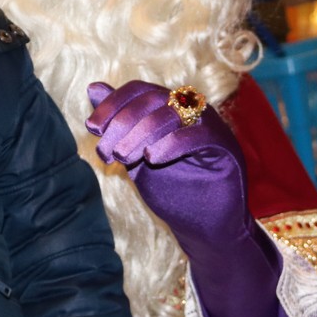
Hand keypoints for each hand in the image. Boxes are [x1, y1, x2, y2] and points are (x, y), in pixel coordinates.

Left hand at [87, 80, 281, 316]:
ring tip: (123, 158)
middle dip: (123, 122)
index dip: (113, 104)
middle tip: (106, 152)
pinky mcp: (225, 146)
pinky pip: (198, 134)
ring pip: (173, 112)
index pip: (139, 90)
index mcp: (169, 107)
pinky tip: (152, 158)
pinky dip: (172, 142)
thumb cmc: (171, 190)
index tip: (91, 128)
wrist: (202, 228)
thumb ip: (119, 124)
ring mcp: (210, 125)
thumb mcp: (135, 155)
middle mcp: (191, 110)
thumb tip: (93, 88)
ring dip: (141, 133)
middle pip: (153, 98)